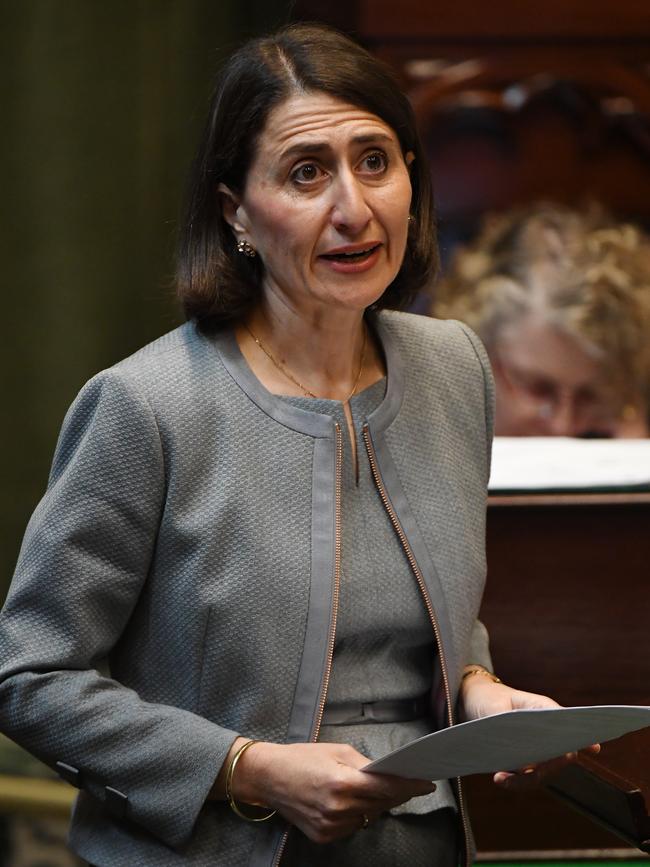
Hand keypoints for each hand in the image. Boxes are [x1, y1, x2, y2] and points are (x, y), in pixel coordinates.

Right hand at [219, 739, 435, 842]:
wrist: (267, 778)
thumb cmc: (302, 757)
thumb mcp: (336, 751)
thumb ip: (364, 765)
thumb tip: (388, 774)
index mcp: (343, 782)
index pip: (387, 788)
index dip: (410, 786)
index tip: (428, 783)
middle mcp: (339, 808)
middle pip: (381, 804)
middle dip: (397, 793)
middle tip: (410, 782)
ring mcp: (331, 826)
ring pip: (369, 817)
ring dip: (377, 804)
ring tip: (379, 790)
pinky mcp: (324, 837)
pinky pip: (353, 826)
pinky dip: (358, 814)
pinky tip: (354, 802)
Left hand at [460, 673, 599, 789]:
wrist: (471, 701)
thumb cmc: (487, 698)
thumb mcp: (495, 707)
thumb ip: (511, 727)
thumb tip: (527, 756)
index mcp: (544, 709)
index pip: (569, 724)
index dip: (583, 737)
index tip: (594, 747)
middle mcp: (545, 730)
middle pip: (560, 756)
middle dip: (546, 769)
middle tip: (527, 773)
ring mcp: (536, 747)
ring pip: (543, 772)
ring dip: (525, 780)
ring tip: (500, 778)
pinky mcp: (523, 759)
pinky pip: (526, 776)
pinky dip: (515, 782)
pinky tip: (499, 779)